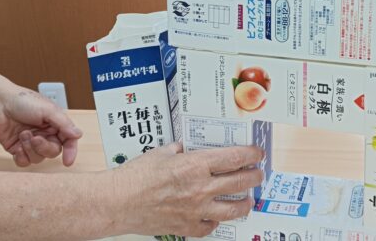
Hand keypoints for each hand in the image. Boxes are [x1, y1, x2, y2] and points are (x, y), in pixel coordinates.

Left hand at [0, 86, 81, 166]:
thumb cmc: (22, 100)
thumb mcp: (48, 109)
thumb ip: (64, 123)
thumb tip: (78, 134)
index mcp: (55, 123)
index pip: (68, 140)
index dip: (70, 151)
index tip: (68, 161)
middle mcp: (44, 134)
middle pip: (53, 151)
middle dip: (44, 147)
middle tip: (35, 138)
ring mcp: (30, 142)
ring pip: (38, 158)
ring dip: (30, 149)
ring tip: (23, 134)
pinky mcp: (17, 148)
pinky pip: (24, 162)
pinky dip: (21, 156)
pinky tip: (17, 145)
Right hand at [112, 143, 264, 237]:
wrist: (117, 202)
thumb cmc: (135, 176)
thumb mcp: (162, 152)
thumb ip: (180, 150)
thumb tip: (188, 148)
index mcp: (196, 165)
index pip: (234, 158)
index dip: (251, 155)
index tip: (257, 153)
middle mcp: (200, 188)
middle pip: (240, 182)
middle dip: (254, 177)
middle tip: (258, 174)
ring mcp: (196, 210)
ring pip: (233, 210)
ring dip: (245, 203)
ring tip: (248, 200)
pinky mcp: (187, 227)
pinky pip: (210, 226)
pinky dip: (215, 221)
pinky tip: (217, 216)